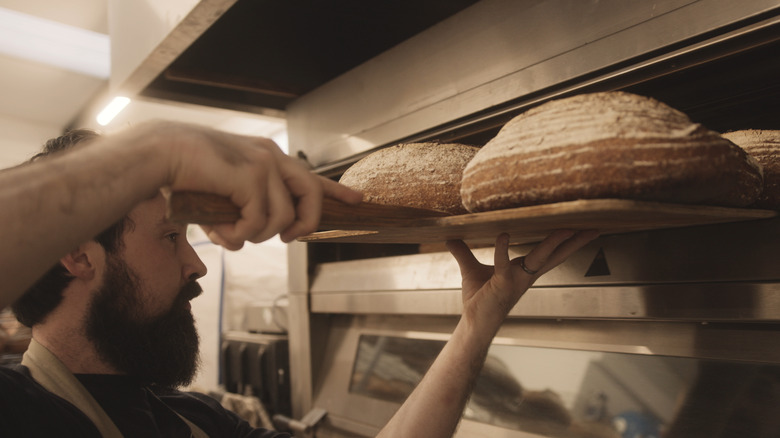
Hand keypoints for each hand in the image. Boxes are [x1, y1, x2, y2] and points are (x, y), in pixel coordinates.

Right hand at [143, 122, 361, 248]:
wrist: (160, 154)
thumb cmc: (185, 174)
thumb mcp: (222, 196)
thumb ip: (240, 214)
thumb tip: (243, 241)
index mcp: (266, 157)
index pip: (311, 176)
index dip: (335, 191)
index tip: (357, 200)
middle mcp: (271, 157)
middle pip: (312, 194)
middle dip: (305, 223)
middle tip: (289, 239)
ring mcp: (264, 165)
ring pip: (281, 218)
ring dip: (256, 236)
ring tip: (231, 233)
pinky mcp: (252, 176)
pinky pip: (258, 223)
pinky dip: (239, 235)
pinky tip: (221, 232)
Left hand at [446, 230, 598, 333]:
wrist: (473, 324)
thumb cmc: (478, 300)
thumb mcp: (471, 270)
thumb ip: (463, 252)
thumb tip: (450, 238)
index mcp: (524, 270)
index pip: (550, 253)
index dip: (567, 242)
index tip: (583, 229)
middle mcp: (526, 275)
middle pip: (556, 255)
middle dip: (575, 242)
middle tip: (593, 228)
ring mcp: (516, 280)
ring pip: (540, 258)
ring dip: (553, 243)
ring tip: (566, 229)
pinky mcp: (502, 285)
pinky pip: (503, 264)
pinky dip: (502, 249)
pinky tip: (504, 235)